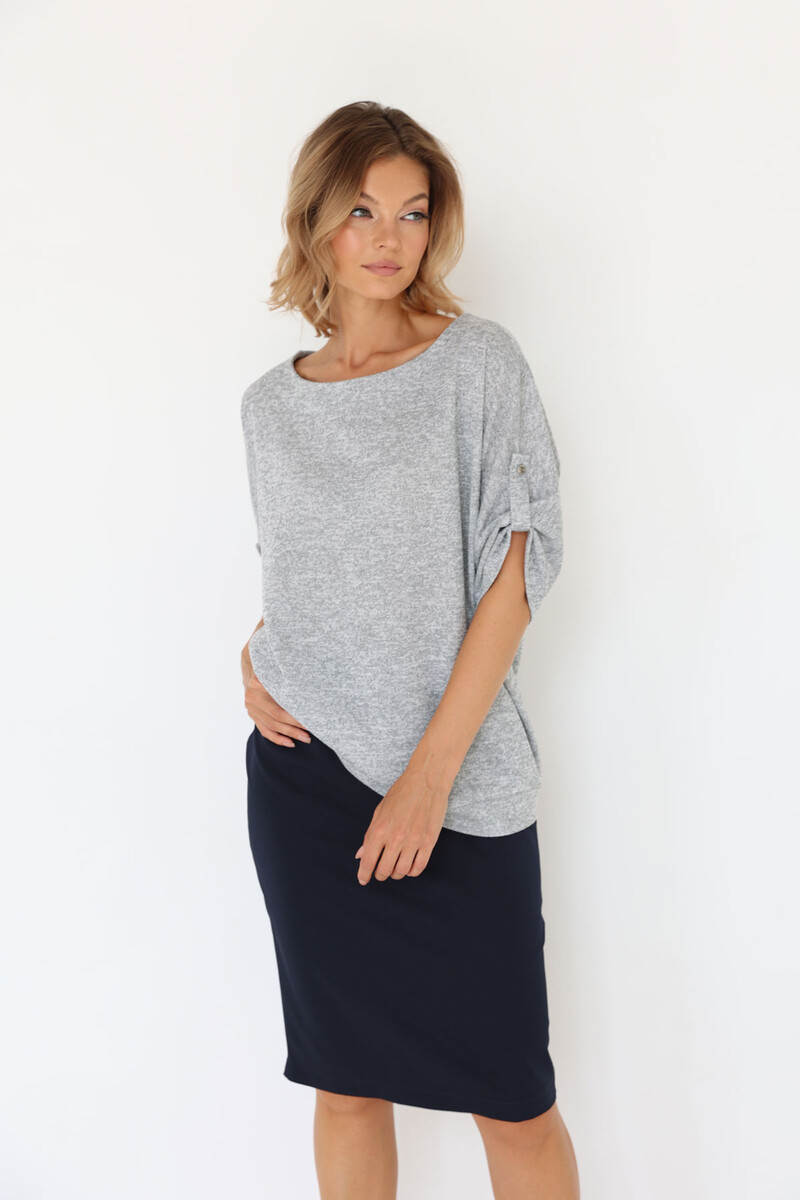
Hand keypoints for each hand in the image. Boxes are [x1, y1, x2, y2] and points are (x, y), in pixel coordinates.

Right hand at [242, 646, 310, 746]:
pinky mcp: (252, 714)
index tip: (312, 717)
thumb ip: (285, 662)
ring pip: (271, 726)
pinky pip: (264, 730)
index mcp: (258, 682)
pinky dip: (277, 738)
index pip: (280, 703)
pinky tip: (290, 743)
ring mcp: (250, 707)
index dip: (296, 713)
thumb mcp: (275, 657)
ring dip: (289, 734)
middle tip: (313, 731)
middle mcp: (252, 696)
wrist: (250, 656)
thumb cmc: (269, 656)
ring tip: (306, 738)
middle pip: (277, 716)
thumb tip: (306, 663)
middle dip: (296, 726)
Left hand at [354, 759, 449, 884]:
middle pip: (384, 871)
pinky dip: (411, 872)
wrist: (426, 780)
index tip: (363, 879)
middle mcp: (395, 838)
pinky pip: (418, 867)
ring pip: (401, 872)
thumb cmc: (402, 792)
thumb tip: (360, 854)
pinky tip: (409, 866)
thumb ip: (370, 834)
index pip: (367, 861)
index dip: (363, 873)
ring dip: (396, 873)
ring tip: (395, 867)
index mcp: (379, 829)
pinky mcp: (428, 842)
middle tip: (380, 871)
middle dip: (380, 874)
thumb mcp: (379, 811)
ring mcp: (413, 841)